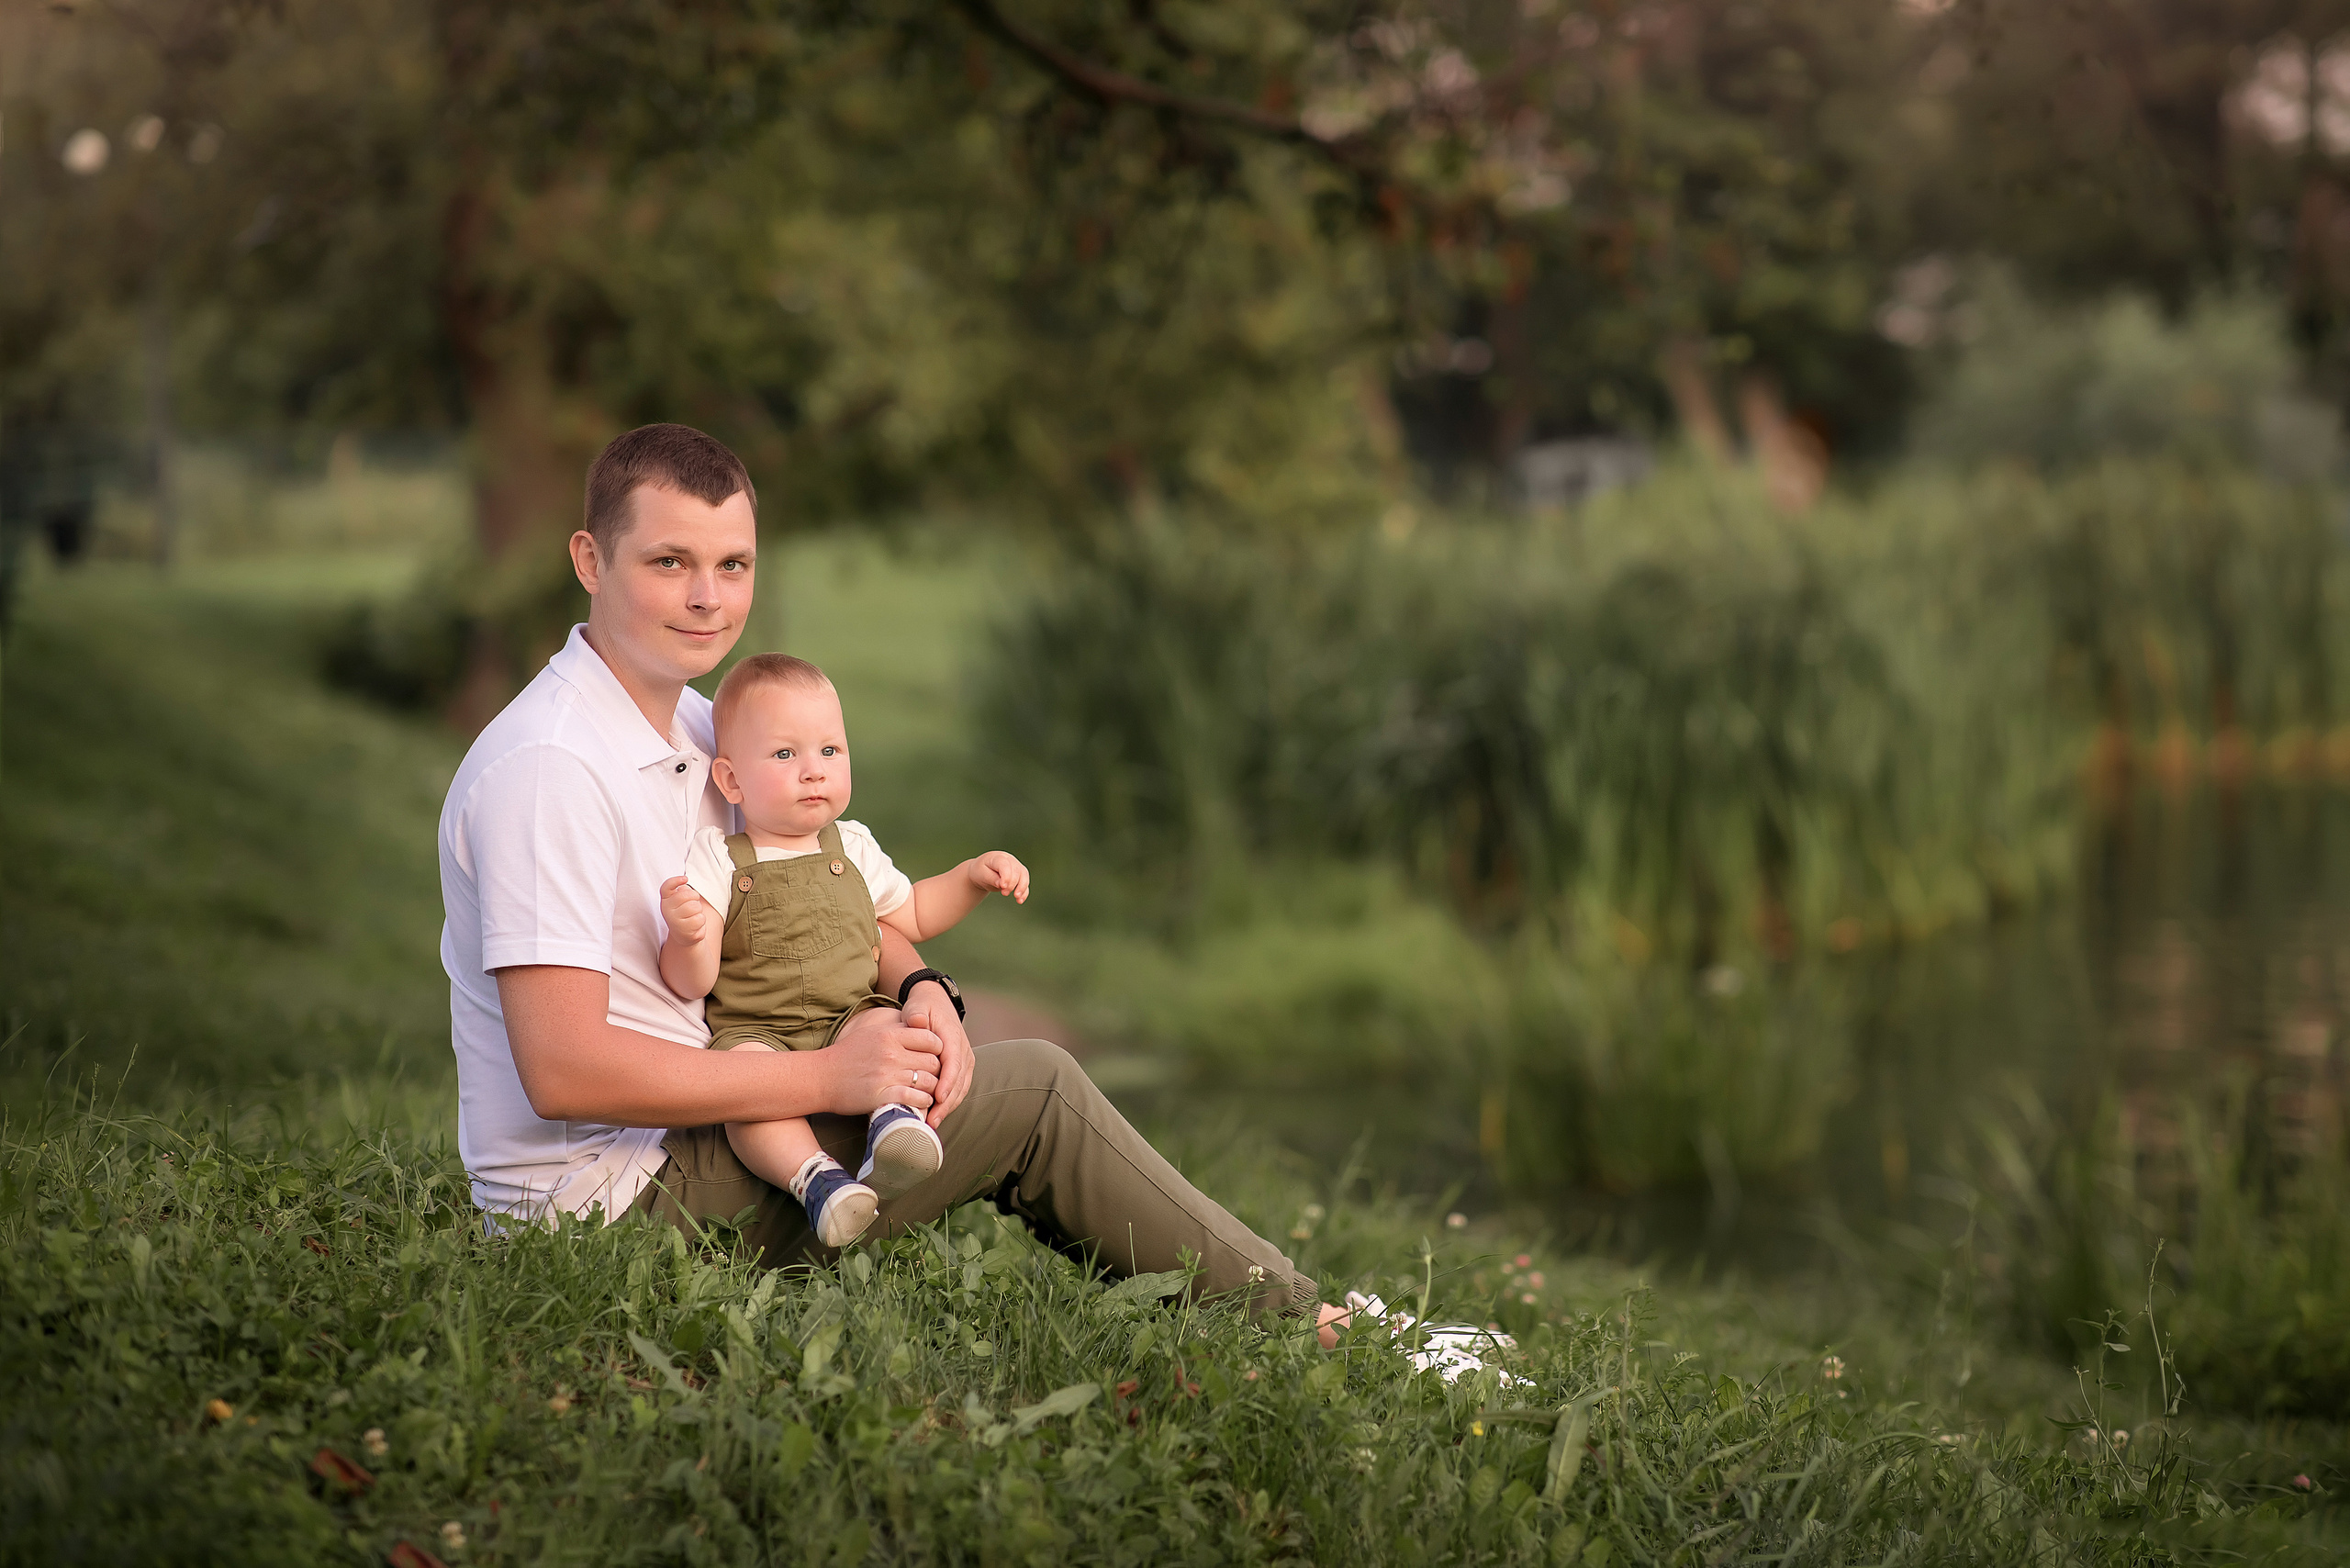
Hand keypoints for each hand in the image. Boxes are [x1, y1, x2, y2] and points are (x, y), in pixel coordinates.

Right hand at [658, 875, 712, 944]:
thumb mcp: (681, 899)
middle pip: (687, 895)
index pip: (666, 887)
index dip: (675, 881)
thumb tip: (684, 886)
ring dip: (699, 911)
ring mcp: (674, 921)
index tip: (685, 879)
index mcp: (666, 899)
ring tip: (693, 915)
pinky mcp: (684, 931)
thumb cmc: (684, 912)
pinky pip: (700, 919)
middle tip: (692, 904)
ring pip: (695, 907)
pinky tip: (695, 925)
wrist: (684, 935)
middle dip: (695, 897)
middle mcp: (666, 910)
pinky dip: (701, 921)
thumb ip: (682, 891)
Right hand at [827, 1005, 943, 1115]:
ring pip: (928, 1081)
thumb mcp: (871, 1033)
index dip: (937, 1050)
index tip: (932, 1058)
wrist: (820, 1077)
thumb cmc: (846, 1055)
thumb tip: (920, 1028)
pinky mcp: (882, 1096)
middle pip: (933, 1062)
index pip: (931, 1038)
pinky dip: (922, 1102)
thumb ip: (896, 1031)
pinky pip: (915, 1099)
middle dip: (936, 1071)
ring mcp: (887, 1075)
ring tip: (927, 1092)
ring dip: (931, 1089)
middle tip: (932, 1078)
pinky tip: (919, 1102)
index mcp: (890, 1035)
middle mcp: (891, 1053)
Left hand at [901, 980, 974, 1128]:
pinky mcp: (960, 1069)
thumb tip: (917, 1021)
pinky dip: (948, 1103)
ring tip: (932, 1123)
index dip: (948, 1082)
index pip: (954, 1062)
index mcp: (953, 1036)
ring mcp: (964, 1061)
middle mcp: (963, 1051)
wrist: (935, 1004)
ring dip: (948, 1107)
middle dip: (947, 1103)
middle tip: (931, 1120)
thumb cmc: (923, 1008)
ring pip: (961, 1088)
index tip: (938, 1098)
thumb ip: (916, 1014)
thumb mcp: (917, 1006)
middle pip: (960, 1081)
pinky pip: (958, 1089)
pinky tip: (935, 1115)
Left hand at [965, 851, 1030, 904]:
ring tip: (1017, 898)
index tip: (1002, 886)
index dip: (1006, 876)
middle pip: (1017, 871)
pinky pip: (1025, 883)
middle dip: (1012, 884)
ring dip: (1022, 888)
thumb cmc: (980, 871)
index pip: (1005, 865)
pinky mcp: (1020, 875)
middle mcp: (1009, 860)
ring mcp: (1016, 866)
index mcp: (998, 857)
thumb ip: (991, 878)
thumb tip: (1001, 884)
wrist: (982, 872)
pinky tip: (1020, 901)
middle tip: (1004, 893)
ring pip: (1024, 875)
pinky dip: (1024, 892)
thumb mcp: (981, 874)